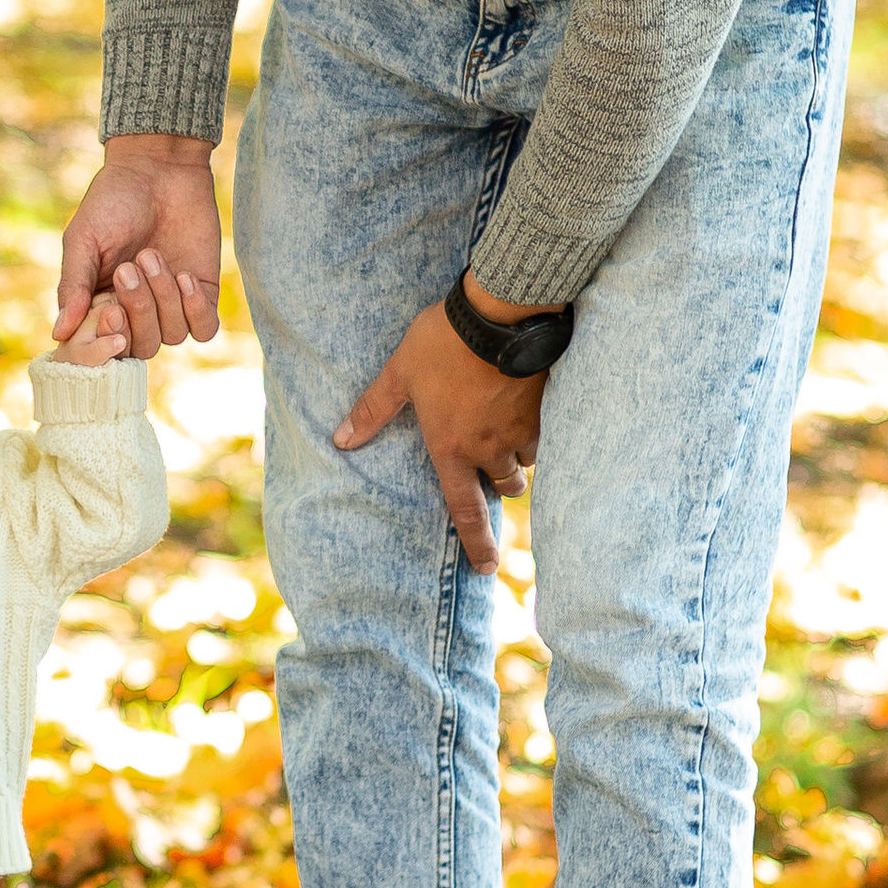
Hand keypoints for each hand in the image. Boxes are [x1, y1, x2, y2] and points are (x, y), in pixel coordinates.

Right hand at [55, 135, 223, 355]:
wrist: (159, 168)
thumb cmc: (113, 201)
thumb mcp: (83, 241)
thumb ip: (73, 286)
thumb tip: (59, 334)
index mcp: (100, 304)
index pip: (103, 348)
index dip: (108, 338)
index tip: (109, 308)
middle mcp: (136, 311)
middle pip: (141, 346)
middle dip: (138, 308)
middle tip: (129, 266)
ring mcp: (171, 306)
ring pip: (171, 335)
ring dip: (164, 297)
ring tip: (152, 255)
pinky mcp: (202, 294)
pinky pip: (205, 329)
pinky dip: (195, 309)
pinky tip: (185, 276)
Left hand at [334, 280, 551, 573]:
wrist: (498, 318)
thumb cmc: (442, 345)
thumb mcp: (399, 375)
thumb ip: (373, 410)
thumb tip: (341, 440)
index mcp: (451, 449)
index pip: (464, 510)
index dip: (475, 544)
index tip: (485, 568)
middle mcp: (490, 449)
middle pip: (502, 486)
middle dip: (498, 483)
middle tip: (490, 467)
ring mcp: (522, 432)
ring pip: (526, 462)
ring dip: (517, 457)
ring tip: (505, 431)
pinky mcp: (546, 410)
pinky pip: (546, 435)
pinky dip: (537, 432)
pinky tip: (528, 410)